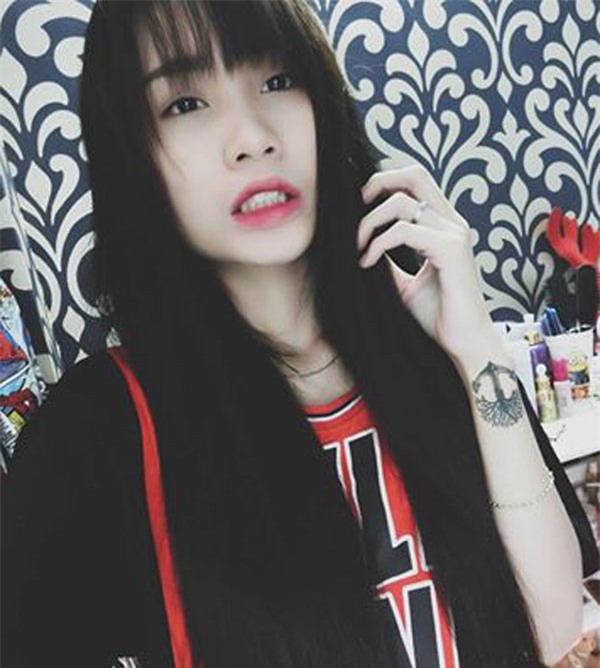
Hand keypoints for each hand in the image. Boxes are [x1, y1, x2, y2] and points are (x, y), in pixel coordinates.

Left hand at [357, 164, 495, 362]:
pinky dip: (378, 243)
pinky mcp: (451, 251)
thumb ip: (388, 262)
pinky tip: (367, 262)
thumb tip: (362, 248)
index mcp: (444, 226)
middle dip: (377, 183)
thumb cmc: (439, 316)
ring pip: (402, 203)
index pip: (415, 182)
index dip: (383, 184)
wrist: (464, 343)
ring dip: (370, 222)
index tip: (358, 210)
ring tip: (359, 248)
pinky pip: (405, 231)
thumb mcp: (404, 284)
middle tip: (355, 211)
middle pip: (414, 175)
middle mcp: (452, 224)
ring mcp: (454, 235)